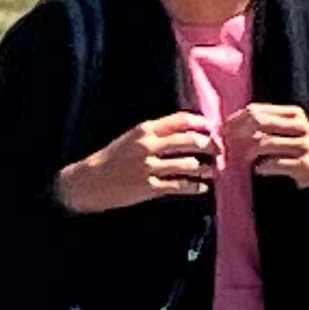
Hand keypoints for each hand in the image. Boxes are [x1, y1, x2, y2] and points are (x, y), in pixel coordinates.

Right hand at [57, 114, 219, 211]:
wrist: (89, 181)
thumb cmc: (111, 159)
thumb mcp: (131, 138)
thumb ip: (155, 134)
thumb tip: (184, 132)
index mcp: (144, 130)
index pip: (180, 120)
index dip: (201, 124)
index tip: (212, 129)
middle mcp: (148, 145)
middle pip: (189, 140)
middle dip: (210, 146)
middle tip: (219, 151)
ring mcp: (148, 167)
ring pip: (188, 164)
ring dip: (206, 168)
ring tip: (214, 171)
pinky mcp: (148, 187)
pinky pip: (179, 186)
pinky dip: (195, 187)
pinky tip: (202, 188)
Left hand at [222, 101, 308, 189]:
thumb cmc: (291, 155)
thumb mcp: (280, 135)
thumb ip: (261, 127)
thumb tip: (224, 127)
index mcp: (294, 114)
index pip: (257, 110)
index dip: (236, 121)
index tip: (223, 133)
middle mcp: (302, 126)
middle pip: (260, 123)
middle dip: (240, 134)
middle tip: (227, 147)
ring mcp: (306, 146)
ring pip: (267, 142)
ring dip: (248, 152)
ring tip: (240, 160)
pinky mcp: (307, 166)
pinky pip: (276, 163)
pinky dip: (263, 167)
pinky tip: (258, 170)